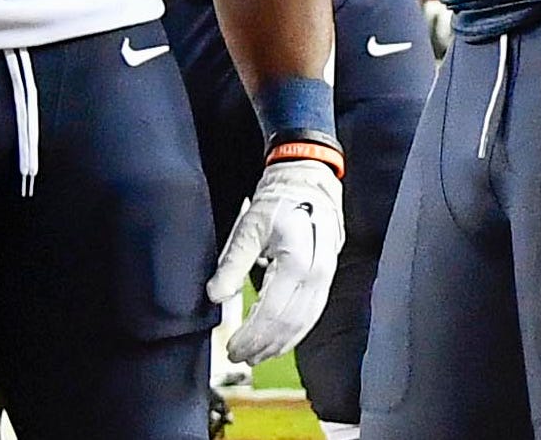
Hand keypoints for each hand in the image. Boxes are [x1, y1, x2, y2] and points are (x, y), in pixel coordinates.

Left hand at [208, 146, 343, 362]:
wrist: (309, 184)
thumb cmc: (278, 202)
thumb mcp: (249, 227)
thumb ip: (232, 263)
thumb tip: (215, 295)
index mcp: (297, 261)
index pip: (273, 312)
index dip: (252, 335)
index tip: (232, 347)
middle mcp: (317, 275)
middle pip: (289, 324)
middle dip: (262, 345)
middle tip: (238, 356)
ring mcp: (325, 279)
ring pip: (302, 324)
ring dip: (278, 344)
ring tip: (254, 356)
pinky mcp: (325, 281)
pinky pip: (310, 315)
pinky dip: (292, 333)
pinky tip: (277, 342)